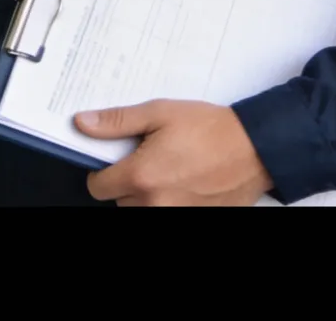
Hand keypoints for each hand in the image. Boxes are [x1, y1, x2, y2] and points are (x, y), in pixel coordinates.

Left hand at [75, 100, 273, 206]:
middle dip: (127, 182)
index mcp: (141, 176)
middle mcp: (154, 205)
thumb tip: (82, 123)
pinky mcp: (193, 221)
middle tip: (148, 158)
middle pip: (119, 201)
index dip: (102, 171)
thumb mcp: (158, 113)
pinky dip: (168, 203)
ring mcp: (176, 218)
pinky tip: (183, 184)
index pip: (97, 187)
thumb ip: (116, 122)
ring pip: (141, 211)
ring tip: (168, 170)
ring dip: (147, 196)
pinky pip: (166, 215)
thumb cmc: (208, 128)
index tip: (115, 159)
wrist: (254, 149)